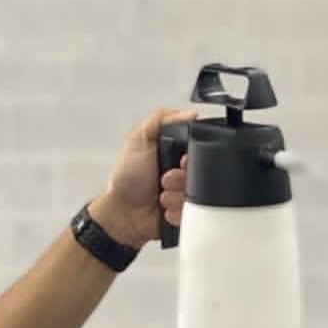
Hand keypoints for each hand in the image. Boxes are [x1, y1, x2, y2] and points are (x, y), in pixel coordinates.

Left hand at [90, 106, 197, 249]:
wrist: (123, 214)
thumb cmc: (126, 179)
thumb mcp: (138, 139)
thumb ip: (160, 119)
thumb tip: (190, 113)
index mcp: (176, 151)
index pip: (201, 148)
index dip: (194, 155)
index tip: (182, 160)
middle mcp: (184, 171)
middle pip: (204, 172)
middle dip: (184, 177)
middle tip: (165, 178)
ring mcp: (188, 192)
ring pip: (202, 194)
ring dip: (180, 196)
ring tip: (162, 195)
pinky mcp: (190, 212)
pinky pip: (199, 214)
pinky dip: (180, 212)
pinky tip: (166, 208)